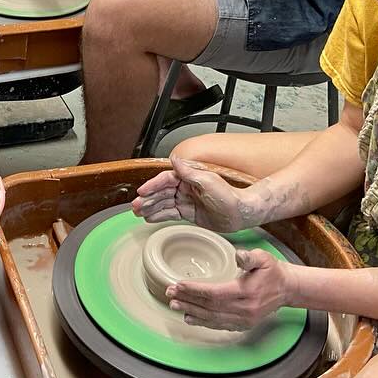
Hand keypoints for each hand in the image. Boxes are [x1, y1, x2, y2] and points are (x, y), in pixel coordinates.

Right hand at [133, 157, 257, 232]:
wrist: (241, 213)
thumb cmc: (229, 196)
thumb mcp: (208, 181)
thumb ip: (189, 172)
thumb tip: (174, 159)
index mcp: (189, 177)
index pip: (166, 179)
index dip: (153, 185)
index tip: (142, 191)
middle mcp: (186, 187)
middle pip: (162, 192)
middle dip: (148, 199)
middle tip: (136, 206)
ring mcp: (186, 201)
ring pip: (164, 204)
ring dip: (150, 207)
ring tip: (138, 212)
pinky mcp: (189, 213)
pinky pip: (170, 214)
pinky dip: (159, 216)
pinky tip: (149, 218)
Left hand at [166, 248, 292, 331]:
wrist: (287, 289)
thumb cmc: (272, 271)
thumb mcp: (263, 258)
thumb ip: (250, 257)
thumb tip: (238, 256)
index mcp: (247, 292)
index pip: (214, 293)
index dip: (194, 290)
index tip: (178, 284)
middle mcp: (244, 310)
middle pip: (210, 307)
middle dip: (188, 300)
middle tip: (170, 294)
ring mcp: (244, 320)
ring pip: (212, 318)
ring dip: (192, 312)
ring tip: (175, 305)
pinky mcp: (243, 324)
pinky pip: (219, 325)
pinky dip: (203, 322)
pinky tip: (190, 317)